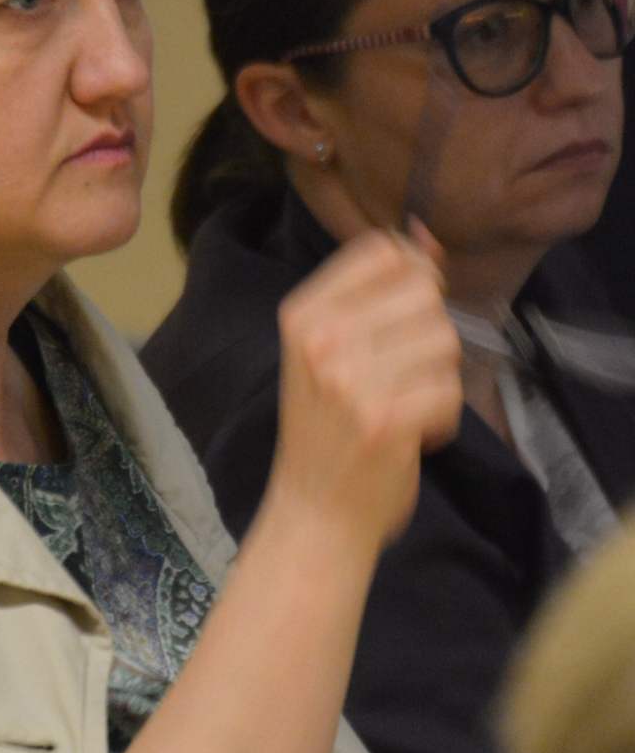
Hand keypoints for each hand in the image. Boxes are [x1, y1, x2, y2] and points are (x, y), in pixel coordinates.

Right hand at [268, 223, 461, 557]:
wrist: (313, 514)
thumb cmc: (327, 429)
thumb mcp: (329, 350)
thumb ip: (375, 293)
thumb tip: (424, 237)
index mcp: (302, 314)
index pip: (381, 252)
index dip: (412, 275)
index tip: (403, 317)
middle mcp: (321, 339)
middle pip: (422, 292)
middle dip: (429, 333)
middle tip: (402, 373)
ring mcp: (351, 380)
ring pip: (443, 339)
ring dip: (438, 376)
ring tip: (406, 403)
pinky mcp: (386, 419)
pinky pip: (449, 389)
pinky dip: (442, 416)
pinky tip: (412, 433)